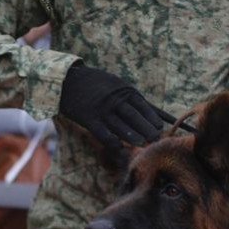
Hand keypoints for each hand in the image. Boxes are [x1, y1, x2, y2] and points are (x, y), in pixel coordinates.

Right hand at [59, 64, 173, 149]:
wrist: (69, 80)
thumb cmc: (97, 84)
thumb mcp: (117, 85)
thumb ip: (133, 98)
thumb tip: (154, 111)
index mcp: (123, 91)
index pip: (141, 105)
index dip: (151, 117)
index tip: (159, 127)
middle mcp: (113, 101)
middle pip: (133, 116)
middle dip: (145, 128)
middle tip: (155, 139)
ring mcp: (101, 110)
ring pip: (119, 126)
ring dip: (131, 136)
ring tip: (142, 144)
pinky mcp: (89, 119)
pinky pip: (102, 133)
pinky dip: (111, 141)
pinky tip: (119, 148)